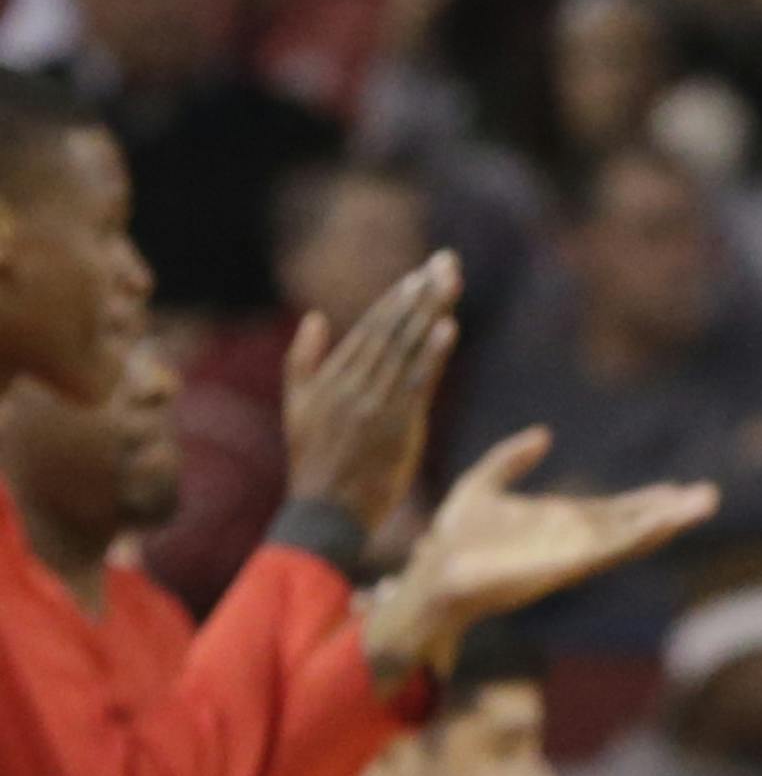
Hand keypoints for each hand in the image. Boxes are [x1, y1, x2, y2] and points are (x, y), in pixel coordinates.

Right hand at [284, 252, 459, 533]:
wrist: (325, 513)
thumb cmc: (312, 462)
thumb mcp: (296, 407)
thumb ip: (302, 361)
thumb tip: (315, 317)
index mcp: (332, 377)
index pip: (371, 327)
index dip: (398, 299)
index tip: (421, 274)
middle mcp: (354, 384)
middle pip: (393, 329)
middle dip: (422, 294)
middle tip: (447, 263)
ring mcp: (375, 404)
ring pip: (407, 349)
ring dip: (432, 313)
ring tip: (452, 282)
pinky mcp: (396, 426)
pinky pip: (418, 383)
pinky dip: (433, 354)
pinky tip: (449, 328)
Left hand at [364, 426, 717, 673]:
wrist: (432, 576)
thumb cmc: (452, 540)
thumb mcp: (481, 484)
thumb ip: (510, 459)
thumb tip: (544, 435)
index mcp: (560, 523)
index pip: (614, 511)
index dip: (646, 501)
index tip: (678, 489)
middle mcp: (573, 541)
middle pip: (632, 523)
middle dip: (670, 512)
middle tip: (709, 497)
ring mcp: (573, 555)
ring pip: (630, 536)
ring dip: (667, 522)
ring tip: (703, 506)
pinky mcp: (565, 566)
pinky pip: (609, 548)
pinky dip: (639, 535)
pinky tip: (662, 524)